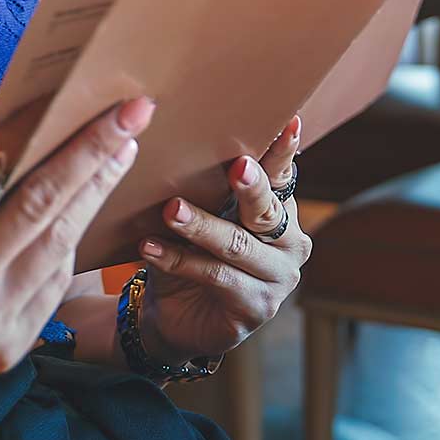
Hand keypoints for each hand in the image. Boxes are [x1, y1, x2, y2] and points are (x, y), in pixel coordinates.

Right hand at [0, 97, 153, 410]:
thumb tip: (16, 126)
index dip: (44, 138)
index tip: (83, 102)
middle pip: (46, 214)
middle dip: (94, 159)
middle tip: (132, 116)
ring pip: (60, 250)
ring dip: (93, 198)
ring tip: (117, 155)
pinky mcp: (7, 351)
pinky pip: (53, 286)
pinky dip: (68, 244)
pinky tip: (78, 211)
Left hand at [137, 115, 308, 361]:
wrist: (176, 317)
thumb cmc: (190, 252)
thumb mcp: (200, 214)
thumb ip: (205, 186)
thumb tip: (176, 140)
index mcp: (281, 211)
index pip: (282, 177)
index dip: (284, 151)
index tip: (288, 123)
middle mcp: (290, 243)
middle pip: (267, 210)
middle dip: (252, 186)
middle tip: (237, 167)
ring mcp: (277, 278)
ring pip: (237, 245)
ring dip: (201, 226)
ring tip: (172, 210)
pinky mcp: (255, 307)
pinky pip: (214, 276)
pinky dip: (179, 260)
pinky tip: (150, 247)